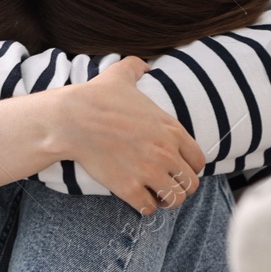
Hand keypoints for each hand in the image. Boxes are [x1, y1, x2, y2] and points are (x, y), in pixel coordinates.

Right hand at [54, 56, 205, 214]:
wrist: (72, 118)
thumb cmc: (96, 97)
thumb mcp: (121, 76)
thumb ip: (136, 67)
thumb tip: (142, 63)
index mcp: (171, 130)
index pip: (198, 161)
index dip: (189, 167)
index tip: (177, 169)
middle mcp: (166, 153)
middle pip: (190, 184)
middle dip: (180, 187)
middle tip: (166, 185)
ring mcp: (148, 172)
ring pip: (174, 200)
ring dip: (165, 200)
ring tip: (154, 195)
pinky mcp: (129, 188)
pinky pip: (149, 209)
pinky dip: (145, 207)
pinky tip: (137, 199)